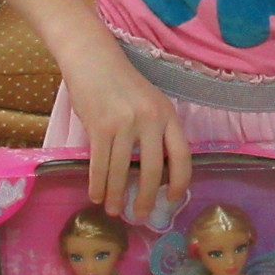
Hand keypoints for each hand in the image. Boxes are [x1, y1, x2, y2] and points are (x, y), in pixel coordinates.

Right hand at [64, 56, 188, 218]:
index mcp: (167, 114)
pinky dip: (98, 184)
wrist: (93, 59)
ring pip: (121, 171)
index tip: (173, 199)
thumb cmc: (122, 83)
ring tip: (114, 210)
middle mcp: (149, 119)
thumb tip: (155, 172)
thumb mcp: (150, 102)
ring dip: (116, 195)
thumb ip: (156, 130)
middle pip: (152, 169)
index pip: (182, 155)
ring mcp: (124, 123)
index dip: (179, 181)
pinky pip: (100, 165)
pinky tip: (97, 196)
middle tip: (140, 214)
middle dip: (145, 197)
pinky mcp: (100, 127)